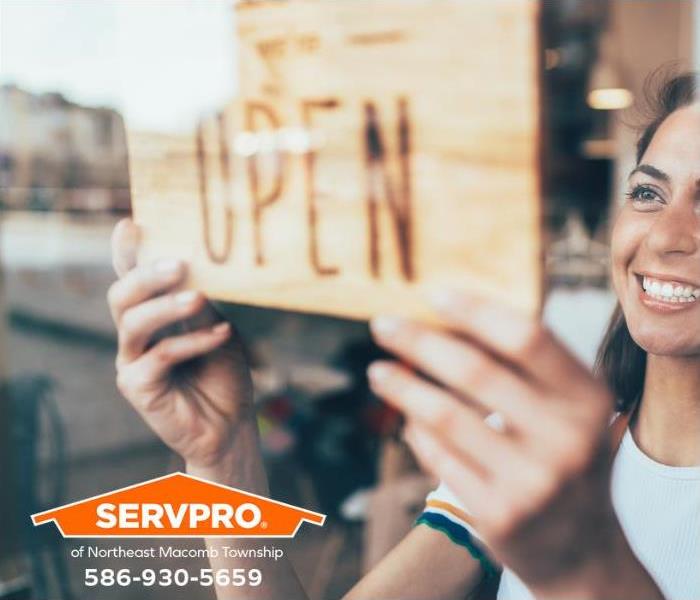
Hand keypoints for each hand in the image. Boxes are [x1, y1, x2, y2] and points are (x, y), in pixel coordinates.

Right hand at [108, 219, 254, 471]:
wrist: (231, 425)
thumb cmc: (223, 373)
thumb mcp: (217, 328)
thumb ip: (201, 303)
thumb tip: (193, 269)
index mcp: (152, 315)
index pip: (132, 278)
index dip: (126, 252)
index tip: (130, 223)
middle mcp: (135, 335)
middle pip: (122, 295)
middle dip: (146, 275)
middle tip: (179, 263)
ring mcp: (132, 361)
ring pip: (133, 322)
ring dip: (167, 306)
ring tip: (199, 297)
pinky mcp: (137, 387)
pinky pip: (160, 356)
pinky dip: (192, 342)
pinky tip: (221, 335)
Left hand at [367, 290, 655, 596]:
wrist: (581, 550)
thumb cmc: (565, 458)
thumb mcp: (570, 410)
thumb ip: (526, 368)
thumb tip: (449, 318)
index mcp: (588, 399)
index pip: (526, 337)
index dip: (475, 310)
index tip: (432, 294)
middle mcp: (567, 439)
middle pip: (475, 370)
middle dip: (419, 341)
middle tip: (382, 324)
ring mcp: (533, 482)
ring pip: (445, 416)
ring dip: (402, 386)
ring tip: (377, 371)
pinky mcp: (499, 515)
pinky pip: (439, 457)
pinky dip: (416, 431)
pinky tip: (407, 418)